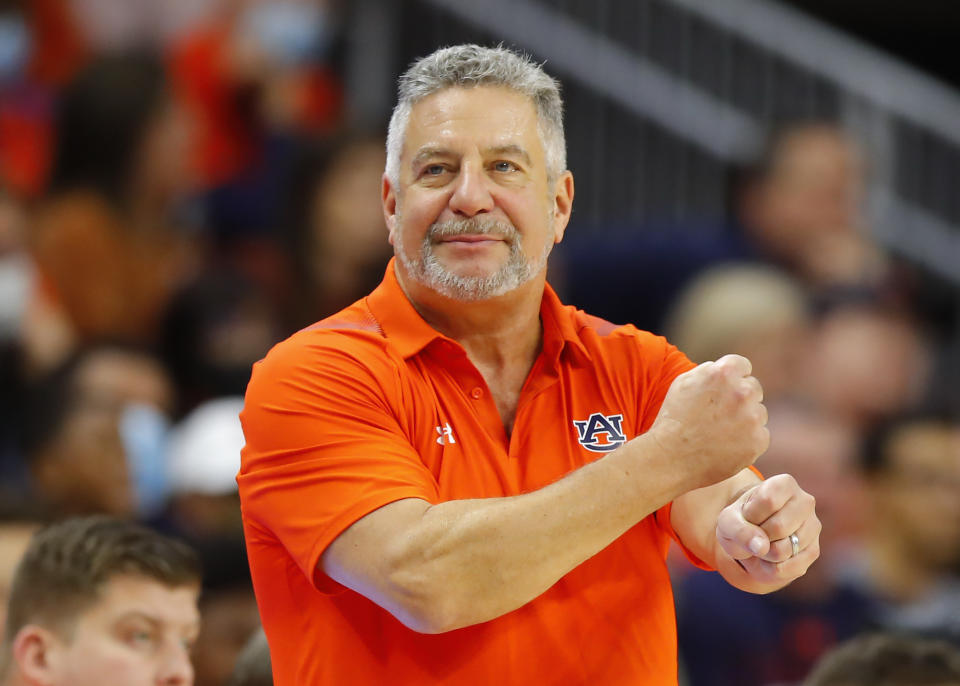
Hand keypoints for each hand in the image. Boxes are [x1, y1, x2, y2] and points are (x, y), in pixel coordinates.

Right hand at [649, 354, 768, 489]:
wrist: (671, 458)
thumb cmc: (673, 420)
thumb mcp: (683, 383)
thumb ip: (709, 371)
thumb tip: (727, 370)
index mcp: (723, 373)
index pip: (742, 366)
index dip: (732, 378)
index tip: (724, 391)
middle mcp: (742, 392)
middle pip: (753, 389)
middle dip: (740, 399)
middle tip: (720, 414)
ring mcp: (752, 418)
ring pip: (758, 413)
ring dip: (745, 420)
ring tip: (720, 432)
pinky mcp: (758, 441)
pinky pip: (760, 436)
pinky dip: (747, 441)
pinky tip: (726, 445)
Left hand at [715, 474, 820, 585]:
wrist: (751, 538)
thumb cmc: (740, 521)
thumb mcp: (728, 521)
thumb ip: (739, 529)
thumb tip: (762, 546)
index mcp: (785, 484)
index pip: (768, 501)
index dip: (751, 515)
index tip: (747, 515)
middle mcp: (805, 502)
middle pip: (779, 527)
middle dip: (757, 536)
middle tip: (753, 532)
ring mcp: (813, 527)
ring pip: (783, 550)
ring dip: (763, 554)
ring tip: (761, 543)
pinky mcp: (814, 551)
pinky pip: (787, 568)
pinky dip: (770, 567)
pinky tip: (769, 556)